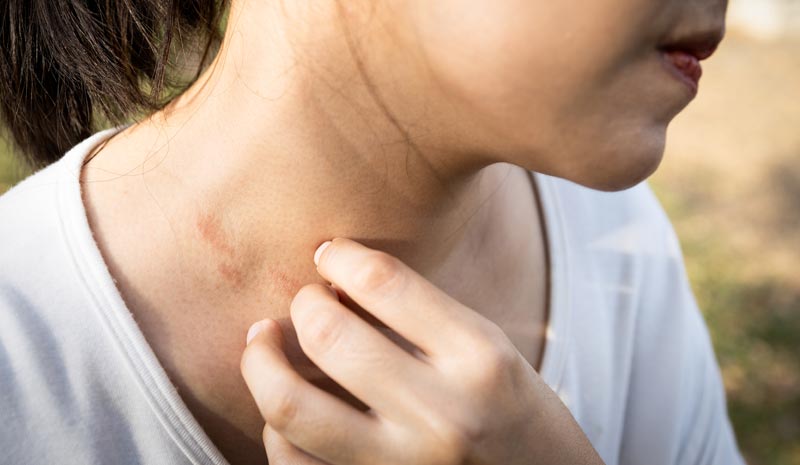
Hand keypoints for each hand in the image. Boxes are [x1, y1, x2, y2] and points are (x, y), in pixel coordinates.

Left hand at [240, 237, 603, 464]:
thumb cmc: (518, 416)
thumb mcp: (493, 351)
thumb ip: (424, 317)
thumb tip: (337, 282)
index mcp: (478, 358)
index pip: (382, 282)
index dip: (339, 256)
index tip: (329, 254)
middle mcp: (440, 413)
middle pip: (328, 336)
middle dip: (303, 303)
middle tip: (308, 299)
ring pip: (291, 407)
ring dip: (261, 363)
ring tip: (263, 339)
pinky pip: (291, 461)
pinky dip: (275, 426)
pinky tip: (284, 404)